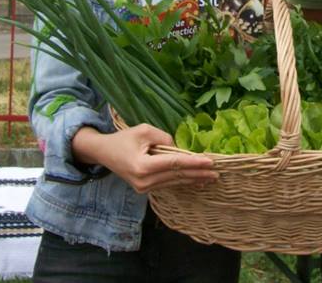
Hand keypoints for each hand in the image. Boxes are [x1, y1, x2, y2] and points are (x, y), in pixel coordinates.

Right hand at [73, 124, 217, 192]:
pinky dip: (182, 182)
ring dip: (193, 179)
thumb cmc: (123, 138)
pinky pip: (167, 184)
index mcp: (143, 166)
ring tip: (211, 177)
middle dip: (198, 174)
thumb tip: (179, 149)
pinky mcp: (144, 189)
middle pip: (177, 176)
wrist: (104, 153)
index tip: (210, 162)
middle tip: (217, 172)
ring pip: (174, 182)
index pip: (175, 164)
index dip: (194, 163)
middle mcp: (144, 181)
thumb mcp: (144, 131)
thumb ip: (164, 138)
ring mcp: (144, 188)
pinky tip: (196, 182)